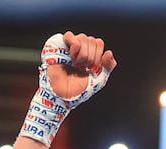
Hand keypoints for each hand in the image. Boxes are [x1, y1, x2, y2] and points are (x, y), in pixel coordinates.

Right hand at [19, 31, 115, 145]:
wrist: (64, 95)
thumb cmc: (79, 90)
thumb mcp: (100, 79)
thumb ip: (108, 66)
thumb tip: (109, 52)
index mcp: (88, 54)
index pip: (98, 43)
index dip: (98, 56)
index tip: (92, 68)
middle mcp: (78, 48)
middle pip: (92, 40)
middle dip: (92, 57)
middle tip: (83, 68)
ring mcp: (67, 46)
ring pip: (83, 37)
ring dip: (83, 54)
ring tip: (76, 65)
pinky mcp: (56, 45)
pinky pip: (69, 35)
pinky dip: (75, 47)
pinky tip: (72, 57)